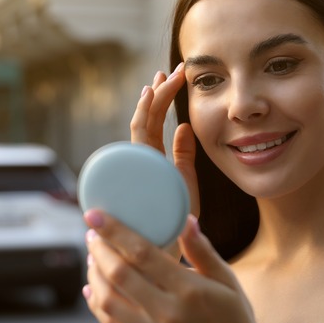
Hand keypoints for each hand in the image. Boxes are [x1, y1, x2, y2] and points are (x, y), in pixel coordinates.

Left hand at [83, 210, 288, 322]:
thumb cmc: (235, 320)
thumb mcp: (227, 281)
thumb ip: (202, 251)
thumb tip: (186, 219)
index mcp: (189, 290)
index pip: (142, 253)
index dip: (114, 231)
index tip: (95, 215)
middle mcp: (167, 313)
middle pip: (118, 274)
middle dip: (99, 250)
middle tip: (92, 234)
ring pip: (108, 300)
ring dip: (94, 275)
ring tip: (93, 258)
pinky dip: (96, 303)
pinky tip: (93, 288)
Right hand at [130, 63, 199, 218]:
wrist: (168, 252)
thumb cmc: (177, 223)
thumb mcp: (186, 183)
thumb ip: (184, 156)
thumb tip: (184, 125)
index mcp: (153, 162)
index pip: (154, 124)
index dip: (162, 99)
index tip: (174, 77)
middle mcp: (142, 162)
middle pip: (145, 120)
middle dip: (156, 94)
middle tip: (167, 70)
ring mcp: (138, 168)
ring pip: (139, 126)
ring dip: (150, 100)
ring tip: (158, 80)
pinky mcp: (138, 173)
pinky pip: (137, 140)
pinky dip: (142, 117)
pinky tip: (148, 98)